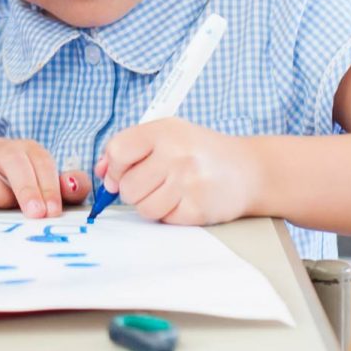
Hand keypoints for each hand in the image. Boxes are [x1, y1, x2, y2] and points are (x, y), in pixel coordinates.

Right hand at [0, 138, 90, 216]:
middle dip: (26, 188)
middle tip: (35, 213)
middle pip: (11, 159)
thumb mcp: (48, 192)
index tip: (53, 211)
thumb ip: (69, 189)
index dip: (48, 186)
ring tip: (4, 207)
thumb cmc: (18, 193)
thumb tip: (74, 185)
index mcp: (24, 150)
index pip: (40, 160)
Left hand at [97, 117, 259, 224]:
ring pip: (142, 206)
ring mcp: (189, 183)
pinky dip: (167, 214)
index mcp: (164, 131)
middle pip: (127, 185)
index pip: (119, 151)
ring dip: (148, 203)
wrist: (249, 170)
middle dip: (131, 189)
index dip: (114, 167)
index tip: (120, 171)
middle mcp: (178, 155)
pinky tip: (182, 200)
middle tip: (151, 182)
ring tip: (168, 191)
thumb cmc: (199, 151)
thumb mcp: (165, 136)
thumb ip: (129, 149)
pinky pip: (163, 219)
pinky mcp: (199, 209)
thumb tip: (100, 171)